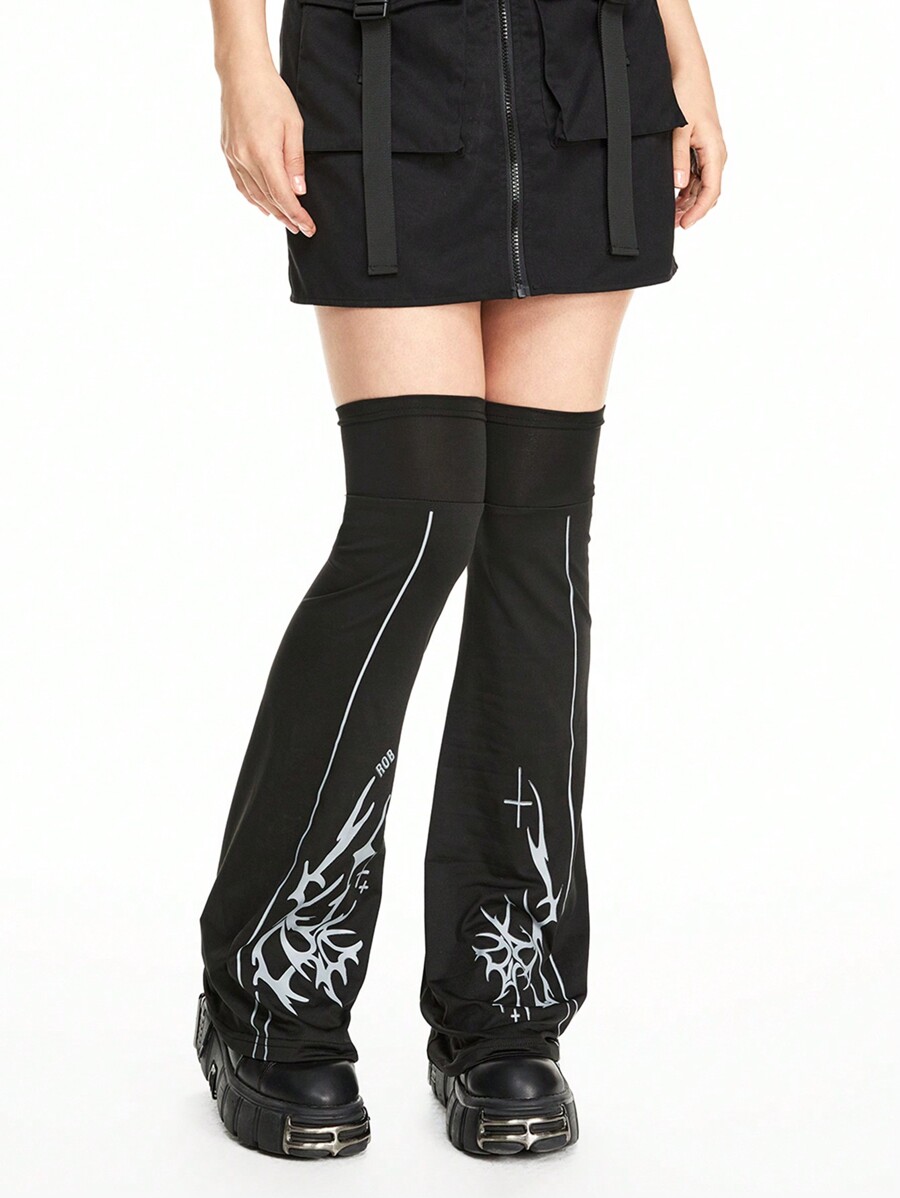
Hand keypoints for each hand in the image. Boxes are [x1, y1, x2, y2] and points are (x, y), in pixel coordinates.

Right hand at [219, 66, 315, 236]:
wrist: (241, 73)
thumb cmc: (271, 94)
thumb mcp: (294, 125)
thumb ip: (295, 161)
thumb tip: (298, 190)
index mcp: (263, 154)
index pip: (283, 196)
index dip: (296, 215)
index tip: (308, 227)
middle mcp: (245, 159)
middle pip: (268, 199)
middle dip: (286, 217)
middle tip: (300, 228)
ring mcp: (234, 156)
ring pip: (253, 194)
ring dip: (270, 211)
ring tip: (285, 220)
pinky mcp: (228, 151)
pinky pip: (240, 183)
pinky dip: (252, 198)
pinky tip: (262, 206)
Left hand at [671, 83, 726, 229]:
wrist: (689, 72)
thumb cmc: (686, 95)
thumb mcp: (679, 128)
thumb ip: (678, 157)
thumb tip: (679, 184)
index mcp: (714, 150)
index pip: (711, 190)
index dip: (699, 211)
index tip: (685, 224)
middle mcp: (716, 154)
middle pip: (709, 192)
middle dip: (693, 210)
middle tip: (674, 224)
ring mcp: (710, 151)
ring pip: (703, 185)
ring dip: (690, 201)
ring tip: (672, 214)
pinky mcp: (703, 148)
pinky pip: (699, 175)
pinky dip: (688, 189)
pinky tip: (676, 197)